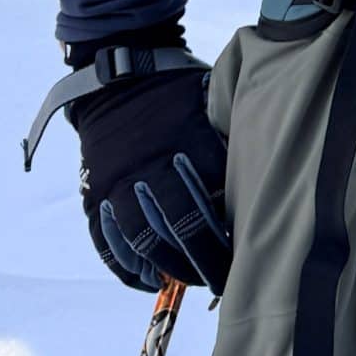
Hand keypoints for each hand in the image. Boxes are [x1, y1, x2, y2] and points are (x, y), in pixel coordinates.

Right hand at [69, 65, 230, 293]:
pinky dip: (126, 267)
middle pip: (180, 225)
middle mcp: (150, 165)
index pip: (215, 199)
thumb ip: (229, 140)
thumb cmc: (177, 90)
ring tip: (185, 281)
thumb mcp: (210, 103)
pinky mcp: (95, 193)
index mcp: (186, 142)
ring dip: (166, 267)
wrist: (117, 73)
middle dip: (203, 260)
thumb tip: (260, 179)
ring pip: (141, 239)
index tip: (245, 253)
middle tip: (220, 279)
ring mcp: (118, 182)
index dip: (231, 232)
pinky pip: (107, 241)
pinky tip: (148, 278)